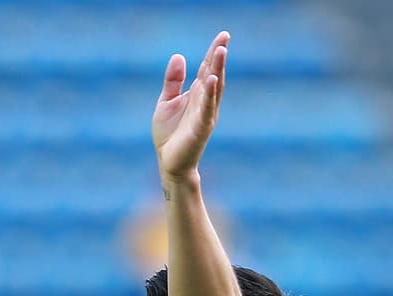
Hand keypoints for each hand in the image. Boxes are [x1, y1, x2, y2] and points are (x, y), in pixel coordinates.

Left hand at [153, 31, 228, 181]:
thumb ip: (173, 80)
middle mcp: (205, 102)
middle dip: (219, 56)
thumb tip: (179, 55)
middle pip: (214, 74)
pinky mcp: (201, 128)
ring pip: (214, 89)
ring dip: (218, 70)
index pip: (208, 69)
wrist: (169, 163)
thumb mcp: (167, 102)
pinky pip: (207, 108)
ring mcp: (205, 115)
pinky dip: (211, 94)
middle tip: (225, 37)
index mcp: (198, 95)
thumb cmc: (170, 135)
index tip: (223, 35)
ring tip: (221, 51)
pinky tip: (213, 80)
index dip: (214, 52)